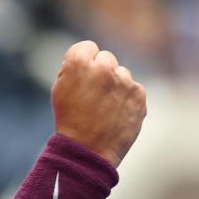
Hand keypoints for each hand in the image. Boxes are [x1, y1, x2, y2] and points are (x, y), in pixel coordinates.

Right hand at [50, 40, 146, 167]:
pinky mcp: (139, 95)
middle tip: (93, 96)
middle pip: (106, 58)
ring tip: (104, 109)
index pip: (88, 47)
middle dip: (101, 72)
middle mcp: (104, 66)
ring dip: (115, 87)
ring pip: (122, 75)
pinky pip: (133, 90)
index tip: (82, 78)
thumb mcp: (59, 89)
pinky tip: (116, 115)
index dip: (84, 63)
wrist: (87, 151)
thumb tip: (90, 59)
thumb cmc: (69, 121)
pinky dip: (127, 100)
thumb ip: (74, 68)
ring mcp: (124, 80)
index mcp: (79, 61)